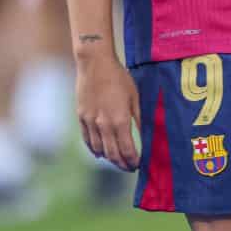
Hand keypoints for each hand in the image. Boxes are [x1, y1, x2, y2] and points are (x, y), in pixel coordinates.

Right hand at [76, 47, 140, 169]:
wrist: (95, 63)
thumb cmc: (119, 77)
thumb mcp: (135, 97)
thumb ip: (140, 119)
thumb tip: (150, 136)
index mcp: (120, 121)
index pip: (128, 150)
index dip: (134, 161)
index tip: (139, 165)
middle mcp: (103, 125)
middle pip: (113, 154)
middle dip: (122, 164)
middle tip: (129, 168)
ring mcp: (90, 122)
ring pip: (99, 150)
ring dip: (109, 158)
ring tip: (117, 160)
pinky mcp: (81, 117)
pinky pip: (87, 139)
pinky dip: (94, 149)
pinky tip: (100, 153)